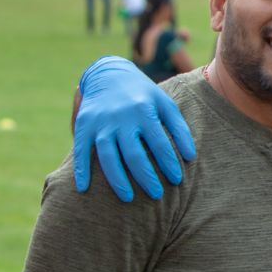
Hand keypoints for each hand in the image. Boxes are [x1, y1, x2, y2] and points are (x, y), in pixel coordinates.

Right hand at [72, 56, 196, 201]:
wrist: (108, 73)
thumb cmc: (143, 95)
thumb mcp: (165, 104)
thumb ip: (179, 128)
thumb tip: (190, 157)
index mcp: (144, 111)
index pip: (160, 144)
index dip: (169, 164)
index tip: (177, 180)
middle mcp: (122, 117)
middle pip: (134, 154)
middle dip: (146, 177)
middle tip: (156, 195)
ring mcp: (101, 122)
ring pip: (108, 157)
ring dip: (118, 180)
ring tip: (128, 198)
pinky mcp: (84, 125)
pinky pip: (81, 151)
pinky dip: (81, 170)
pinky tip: (84, 189)